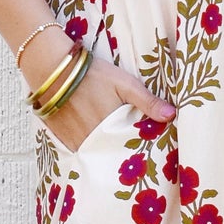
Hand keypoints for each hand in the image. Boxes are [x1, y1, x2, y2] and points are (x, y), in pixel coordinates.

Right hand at [20, 32, 173, 152]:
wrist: (52, 69)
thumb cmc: (91, 74)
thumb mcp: (125, 83)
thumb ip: (147, 101)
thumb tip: (171, 116)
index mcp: (111, 129)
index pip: (131, 148)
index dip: (139, 149)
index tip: (149, 151)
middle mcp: (93, 140)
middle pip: (113, 154)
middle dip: (123, 154)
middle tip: (134, 150)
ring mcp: (76, 142)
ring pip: (97, 154)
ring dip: (106, 153)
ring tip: (116, 147)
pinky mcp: (62, 140)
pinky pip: (80, 152)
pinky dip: (89, 150)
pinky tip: (96, 142)